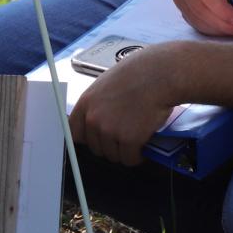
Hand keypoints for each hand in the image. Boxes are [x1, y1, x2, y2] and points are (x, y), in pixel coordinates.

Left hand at [68, 43, 183, 165]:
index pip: (73, 133)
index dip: (87, 138)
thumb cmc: (139, 74)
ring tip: (135, 141)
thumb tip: (97, 120)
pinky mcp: (128, 140)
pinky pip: (129, 159)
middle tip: (123, 138)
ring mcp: (109, 130)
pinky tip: (143, 147)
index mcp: (86, 103)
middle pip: (95, 148)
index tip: (96, 140)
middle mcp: (93, 119)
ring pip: (113, 155)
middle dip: (109, 146)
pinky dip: (137, 157)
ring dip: (124, 152)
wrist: (160, 76)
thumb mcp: (107, 85)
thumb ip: (97, 104)